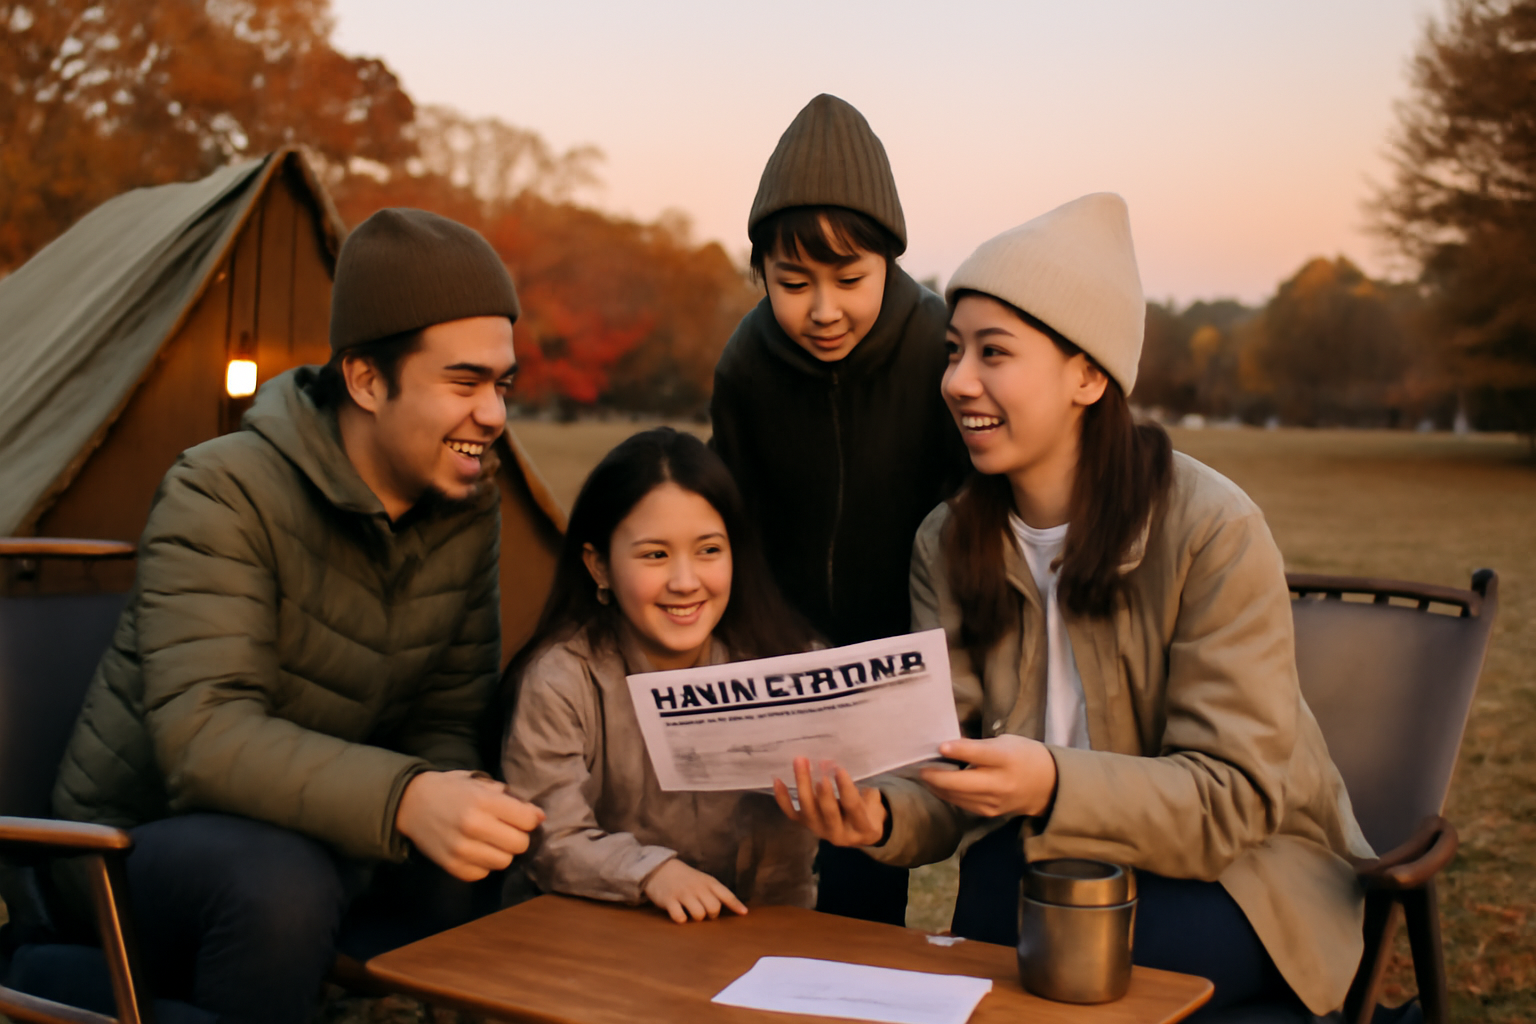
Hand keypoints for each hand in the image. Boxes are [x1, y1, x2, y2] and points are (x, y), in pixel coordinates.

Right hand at [395, 770, 545, 881]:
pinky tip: (476, 851)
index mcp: (482, 801)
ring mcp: (461, 850)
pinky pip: (483, 873)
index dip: (530, 818)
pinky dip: (484, 864)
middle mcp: (473, 827)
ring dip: (502, 852)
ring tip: (492, 841)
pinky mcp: (452, 867)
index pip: (527, 820)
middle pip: (520, 845)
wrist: (409, 804)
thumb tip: (537, 815)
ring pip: (503, 862)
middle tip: (508, 829)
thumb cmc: (449, 789)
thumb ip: (507, 797)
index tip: (524, 816)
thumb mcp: (478, 783)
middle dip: (518, 836)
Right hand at [642, 859, 747, 922]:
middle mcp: (697, 887)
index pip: (726, 894)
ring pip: (699, 914)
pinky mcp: (669, 900)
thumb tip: (738, 909)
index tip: (744, 913)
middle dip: (711, 915)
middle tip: (705, 913)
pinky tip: (679, 914)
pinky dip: (681, 919)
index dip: (736, 905)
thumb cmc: (686, 878)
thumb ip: (717, 892)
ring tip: (691, 913)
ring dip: (696, 918)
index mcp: (708, 882)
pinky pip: (680, 917)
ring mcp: (683, 893)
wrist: (660, 868)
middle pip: (714, 908)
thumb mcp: (703, 880)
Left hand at [772, 757, 885, 847]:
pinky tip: (778, 780)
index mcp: (861, 827)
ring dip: (803, 784)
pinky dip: (782, 798)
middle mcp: (838, 833)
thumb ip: (858, 785)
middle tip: (818, 765)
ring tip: (800, 762)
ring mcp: (819, 830)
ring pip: (807, 810)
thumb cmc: (868, 811)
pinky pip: (791, 814)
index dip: (845, 788)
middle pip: (827, 810)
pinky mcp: (805, 826)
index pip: (852, 807)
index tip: (839, 769)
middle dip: (822, 788)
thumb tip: (833, 763)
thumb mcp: (872, 801)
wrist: (858, 833)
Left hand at [919, 736, 1057, 817]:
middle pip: (961, 783)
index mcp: (1006, 759)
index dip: (959, 750)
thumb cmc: (1023, 755)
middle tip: (918, 766)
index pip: (980, 755)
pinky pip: (961, 804)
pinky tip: (937, 785)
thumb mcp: (1005, 742)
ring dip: (937, 786)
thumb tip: (947, 746)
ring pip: (956, 796)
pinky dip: (947, 794)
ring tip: (922, 773)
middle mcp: (1000, 783)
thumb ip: (978, 746)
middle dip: (936, 776)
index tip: (939, 746)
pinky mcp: (988, 813)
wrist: (1047, 786)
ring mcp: (994, 802)